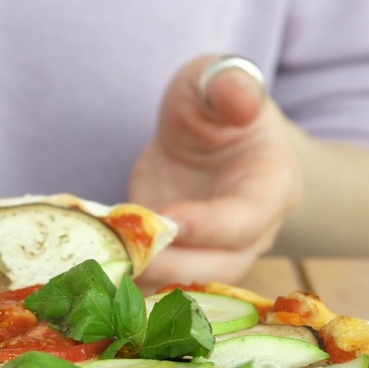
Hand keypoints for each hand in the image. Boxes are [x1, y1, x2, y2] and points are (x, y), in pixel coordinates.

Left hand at [129, 55, 304, 285]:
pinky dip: (132, 286)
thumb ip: (229, 85)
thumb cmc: (216, 105)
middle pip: (222, 265)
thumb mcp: (216, 81)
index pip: (248, 217)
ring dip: (149, 282)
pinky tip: (96, 281)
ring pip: (192, 284)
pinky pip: (163, 285)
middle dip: (175, 266)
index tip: (168, 220)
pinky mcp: (183, 262)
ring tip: (107, 271)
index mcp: (272, 184)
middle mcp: (254, 230)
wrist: (208, 136)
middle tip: (128, 256)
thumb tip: (239, 99)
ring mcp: (218, 252)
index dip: (210, 224)